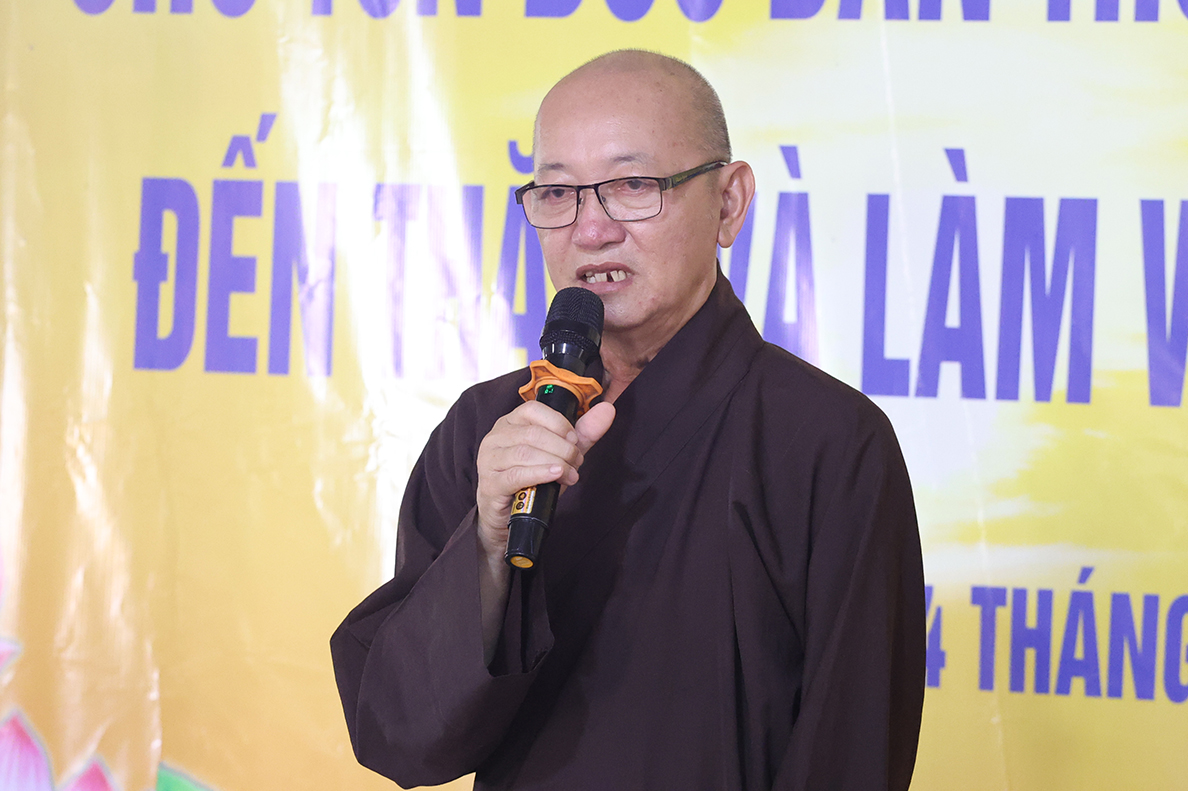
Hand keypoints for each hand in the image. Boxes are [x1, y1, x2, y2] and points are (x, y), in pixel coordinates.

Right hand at [474, 400, 615, 564]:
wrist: (508, 516)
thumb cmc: (532, 480)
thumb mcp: (560, 453)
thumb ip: (583, 433)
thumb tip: (608, 410)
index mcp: (510, 423)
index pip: (533, 410)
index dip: (559, 423)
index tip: (574, 439)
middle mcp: (496, 437)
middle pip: (533, 433)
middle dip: (562, 448)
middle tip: (577, 461)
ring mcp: (490, 460)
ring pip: (526, 453)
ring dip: (555, 462)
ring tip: (570, 474)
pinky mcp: (490, 483)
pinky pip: (517, 475)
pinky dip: (540, 473)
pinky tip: (556, 475)